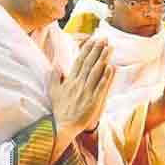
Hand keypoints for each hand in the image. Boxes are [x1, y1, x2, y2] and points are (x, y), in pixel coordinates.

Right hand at [50, 39, 114, 160]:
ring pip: (96, 72)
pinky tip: (111, 67)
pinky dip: (106, 77)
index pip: (80, 61)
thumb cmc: (60, 110)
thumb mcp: (53, 92)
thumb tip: (55, 65)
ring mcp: (87, 92)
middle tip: (104, 38)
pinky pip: (101, 87)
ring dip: (103, 59)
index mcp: (70, 81)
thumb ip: (54, 77)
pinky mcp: (94, 101)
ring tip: (109, 48)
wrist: (63, 126)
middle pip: (89, 63)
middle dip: (97, 50)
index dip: (87, 49)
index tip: (93, 39)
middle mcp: (79, 84)